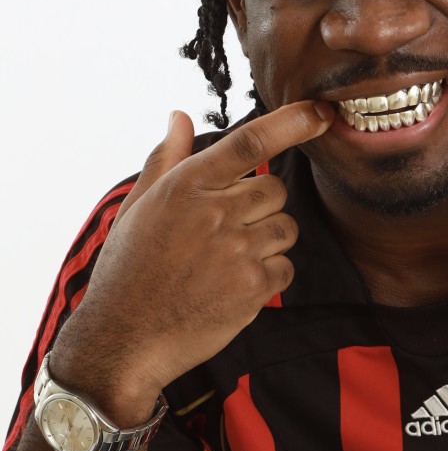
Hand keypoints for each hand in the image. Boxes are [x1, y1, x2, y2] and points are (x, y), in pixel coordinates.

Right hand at [52, 102, 334, 416]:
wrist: (124, 338)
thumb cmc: (129, 270)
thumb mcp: (137, 207)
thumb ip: (166, 159)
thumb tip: (180, 117)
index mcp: (185, 186)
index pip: (249, 142)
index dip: (292, 122)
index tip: (321, 111)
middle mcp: (214, 213)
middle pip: (275, 188)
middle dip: (263, 204)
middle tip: (230, 228)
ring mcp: (236, 251)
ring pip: (287, 227)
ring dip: (270, 239)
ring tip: (231, 258)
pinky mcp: (253, 288)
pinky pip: (287, 267)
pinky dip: (270, 275)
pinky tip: (236, 285)